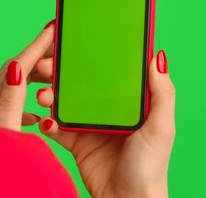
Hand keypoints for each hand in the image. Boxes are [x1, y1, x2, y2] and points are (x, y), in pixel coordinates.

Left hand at [0, 20, 54, 130]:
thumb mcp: (6, 135)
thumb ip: (11, 103)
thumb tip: (16, 67)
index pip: (17, 65)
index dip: (37, 45)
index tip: (53, 28)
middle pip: (14, 69)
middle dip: (37, 55)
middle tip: (59, 46)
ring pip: (12, 85)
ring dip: (33, 76)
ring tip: (52, 74)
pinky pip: (9, 103)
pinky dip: (26, 99)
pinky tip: (35, 115)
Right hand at [34, 24, 174, 197]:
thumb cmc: (151, 166)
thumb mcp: (161, 126)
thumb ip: (162, 92)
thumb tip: (158, 56)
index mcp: (130, 100)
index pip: (111, 69)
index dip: (94, 53)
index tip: (73, 38)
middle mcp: (109, 108)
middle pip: (82, 82)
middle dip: (62, 71)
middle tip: (45, 65)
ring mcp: (91, 124)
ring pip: (65, 101)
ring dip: (51, 94)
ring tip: (43, 95)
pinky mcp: (76, 142)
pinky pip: (57, 127)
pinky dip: (47, 122)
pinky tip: (44, 120)